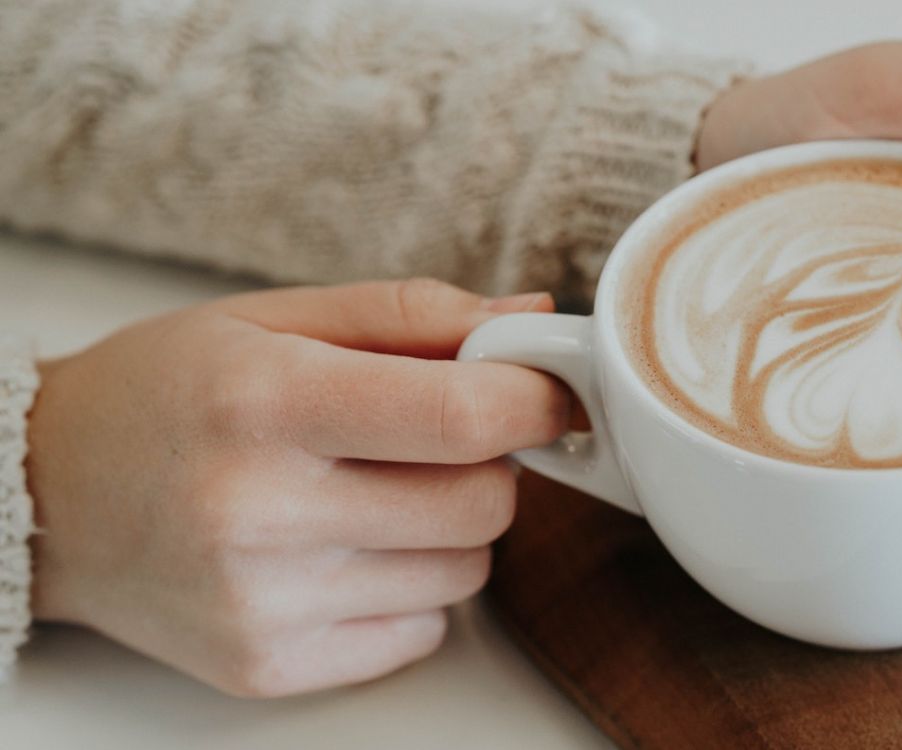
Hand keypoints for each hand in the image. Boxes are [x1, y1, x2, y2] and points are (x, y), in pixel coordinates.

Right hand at [26, 280, 569, 695]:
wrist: (47, 497)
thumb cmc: (166, 394)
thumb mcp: (273, 319)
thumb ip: (410, 315)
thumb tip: (532, 316)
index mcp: (266, 402)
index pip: (462, 415)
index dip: (535, 400)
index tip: (548, 392)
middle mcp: (259, 511)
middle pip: (484, 503)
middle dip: (489, 464)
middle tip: (435, 441)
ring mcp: (263, 602)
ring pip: (466, 573)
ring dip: (450, 529)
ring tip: (374, 495)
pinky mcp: (267, 666)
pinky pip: (422, 631)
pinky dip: (411, 591)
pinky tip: (346, 552)